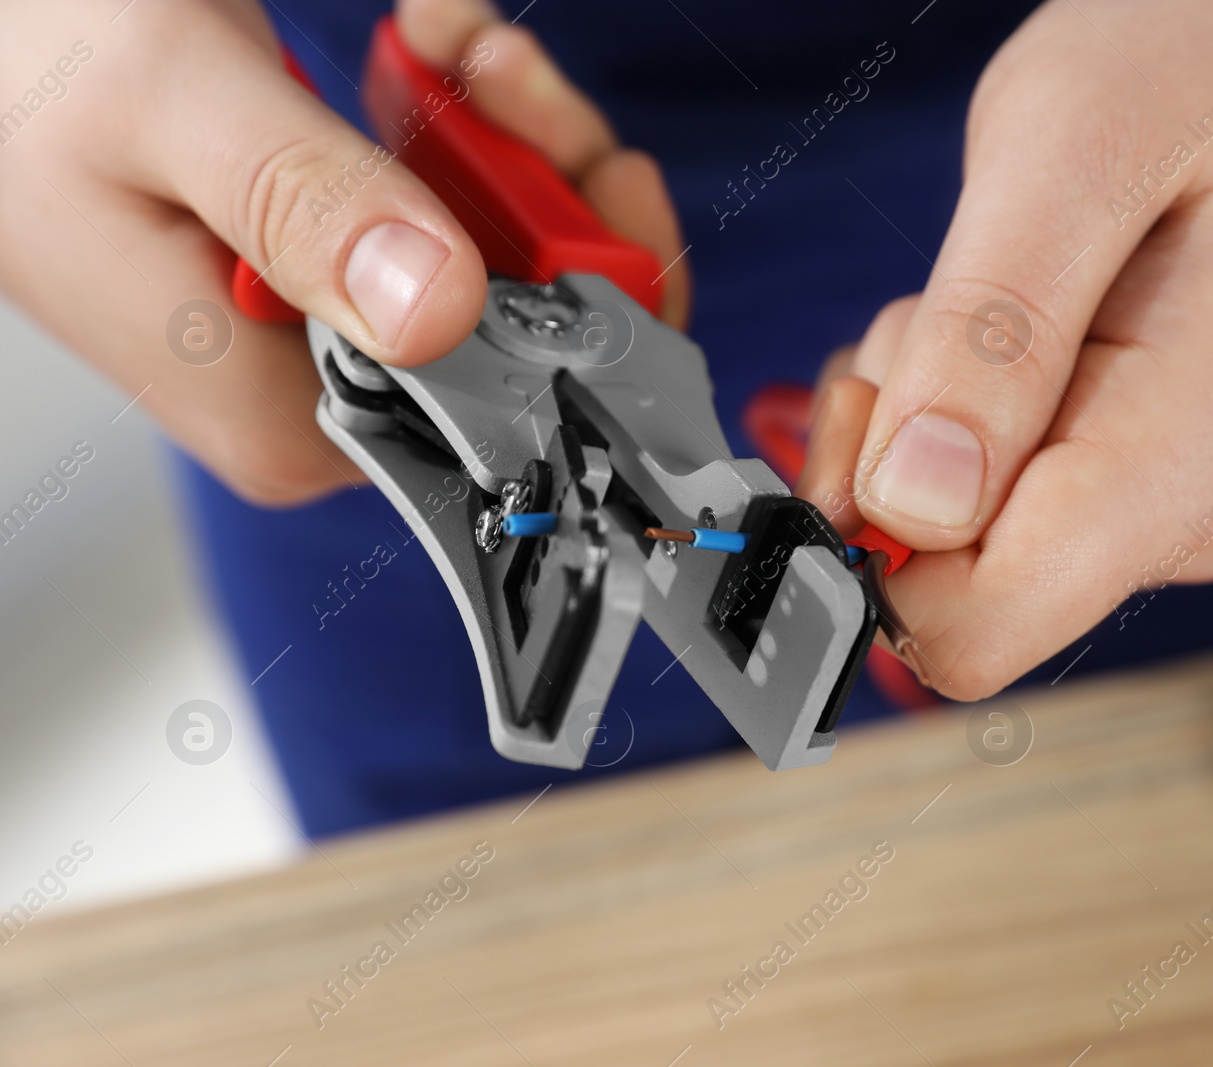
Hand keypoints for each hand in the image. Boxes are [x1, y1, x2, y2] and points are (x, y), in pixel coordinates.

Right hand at [0, 0, 684, 504]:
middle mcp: (321, 399)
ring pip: (501, 261)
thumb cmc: (32, 65)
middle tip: (504, 69)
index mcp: (285, 417)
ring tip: (452, 37)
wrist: (1, 31)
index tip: (590, 178)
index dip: (584, 298)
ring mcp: (332, 336)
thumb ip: (302, 205)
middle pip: (522, 328)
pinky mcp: (335, 276)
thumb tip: (436, 307)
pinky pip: (450, 217)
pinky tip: (427, 51)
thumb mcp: (173, 107)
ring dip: (505, 135)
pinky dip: (460, 125)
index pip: (507, 403)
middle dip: (546, 185)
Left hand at [797, 0, 1212, 698]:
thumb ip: (991, 339)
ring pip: (946, 539)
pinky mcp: (1122, 478)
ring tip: (990, 286)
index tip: (866, 415)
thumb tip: (909, 508)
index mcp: (1176, 472)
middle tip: (938, 312)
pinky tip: (999, 313)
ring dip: (914, 414)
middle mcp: (1174, 521)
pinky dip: (942, 404)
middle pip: (941, 590)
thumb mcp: (1074, 155)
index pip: (969, 635)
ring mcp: (1152, 506)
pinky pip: (975, 490)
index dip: (868, 553)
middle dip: (888, 459)